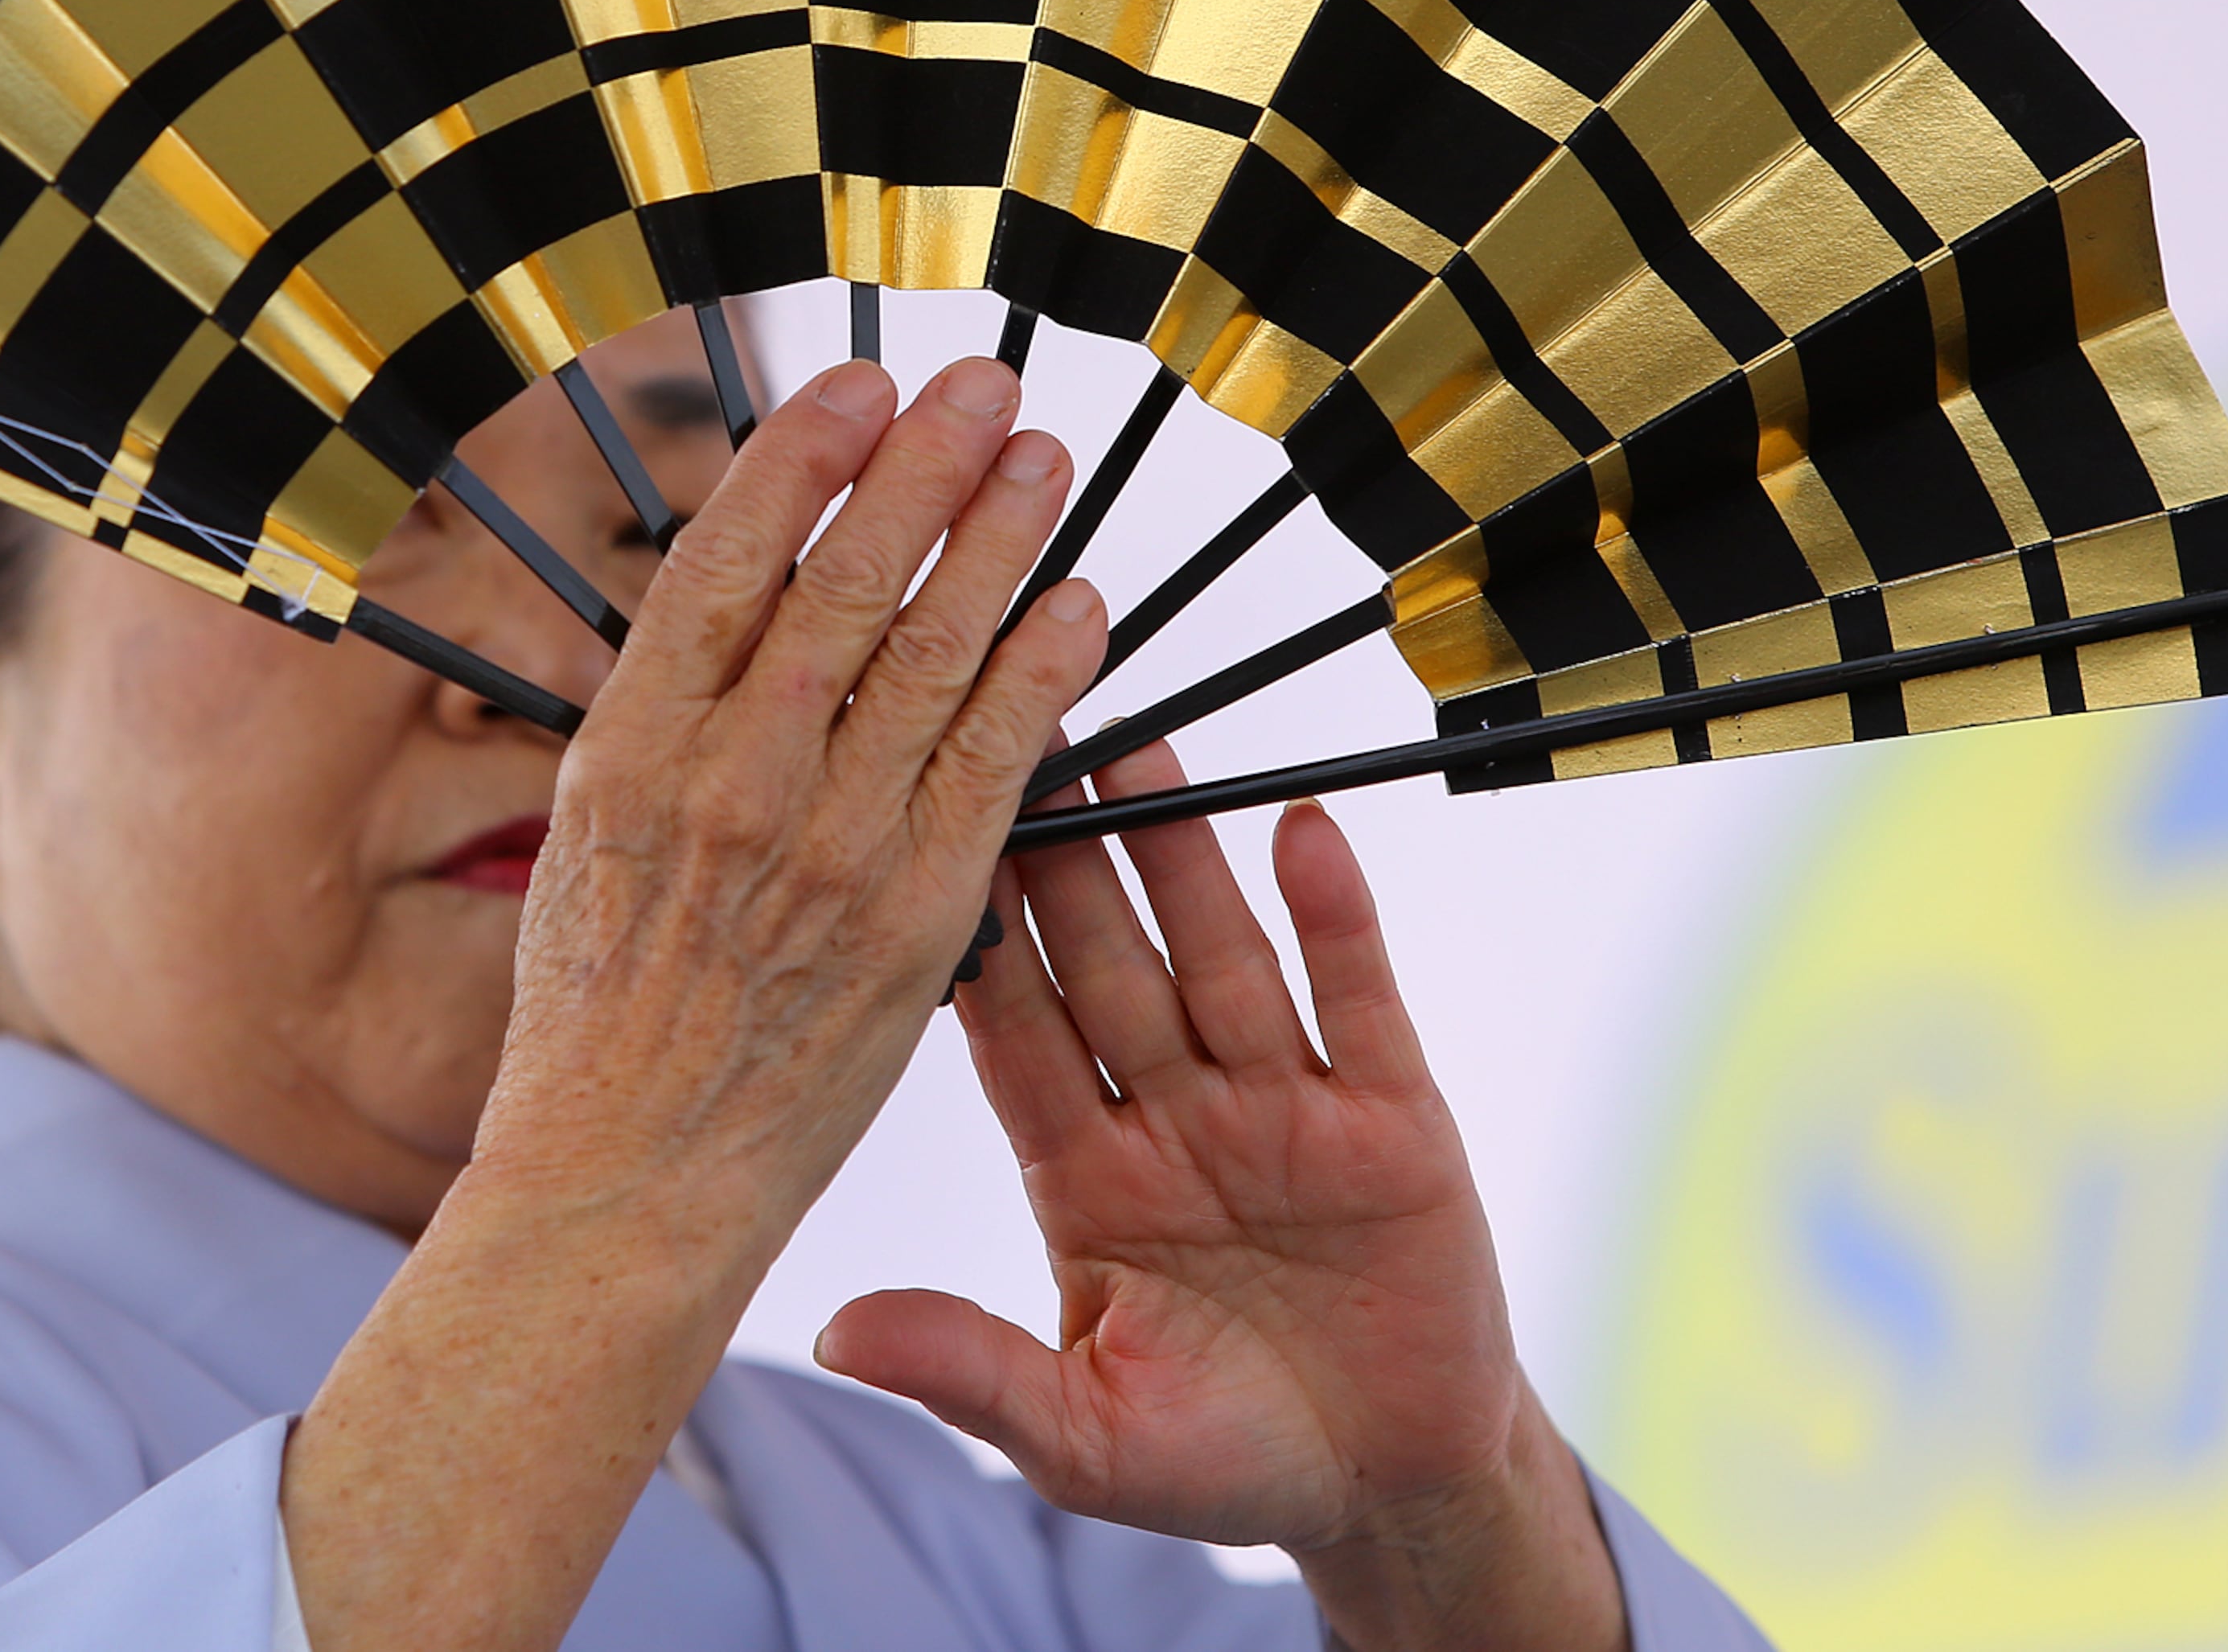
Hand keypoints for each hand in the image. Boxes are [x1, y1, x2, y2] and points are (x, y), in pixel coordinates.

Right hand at [290, 358, 1104, 1651]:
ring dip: (997, 543)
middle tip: (982, 383)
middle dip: (923, 469)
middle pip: (845, 586)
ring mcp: (829, 851)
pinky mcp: (916, 918)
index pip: (726, 566)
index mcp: (630, 752)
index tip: (855, 387)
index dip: (802, 462)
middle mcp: (730, 786)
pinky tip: (1080, 604)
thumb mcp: (583, 841)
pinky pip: (994, 766)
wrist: (628, 1181)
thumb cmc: (597, 1014)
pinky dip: (1041, 674)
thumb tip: (735, 600)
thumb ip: (664, 724)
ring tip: (1041, 459)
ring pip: (931, 658)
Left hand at [814, 744, 1624, 1651]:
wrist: (1394, 1490)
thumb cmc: (1226, 1458)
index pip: (1015, 1033)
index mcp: (1085, 1177)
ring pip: (1214, 952)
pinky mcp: (1388, 1115)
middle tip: (1018, 737)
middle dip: (1063, 858)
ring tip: (1140, 747)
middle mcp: (1172, 1117)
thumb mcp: (1082, 1436)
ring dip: (1178, 852)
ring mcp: (1279, 1104)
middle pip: (1105, 963)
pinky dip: (1331, 915)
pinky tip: (1298, 831)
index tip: (921, 840)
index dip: (976, 939)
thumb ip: (971, 1369)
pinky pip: (1352, 997)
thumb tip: (833, 1333)